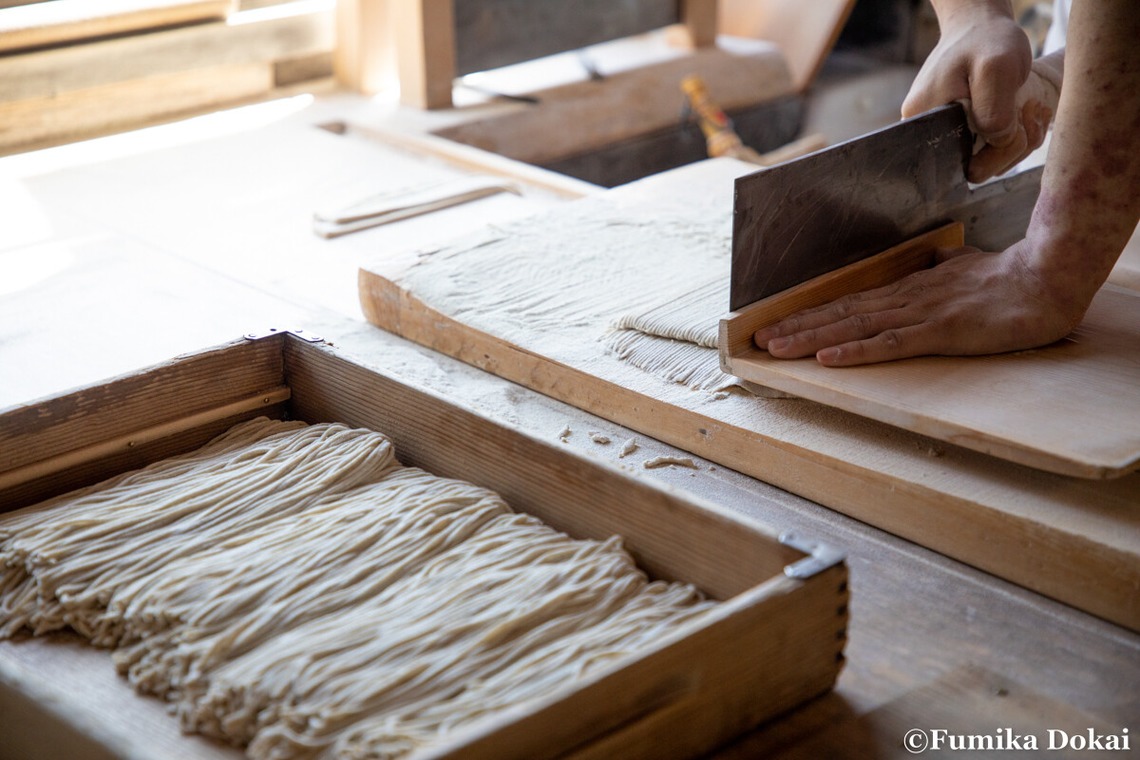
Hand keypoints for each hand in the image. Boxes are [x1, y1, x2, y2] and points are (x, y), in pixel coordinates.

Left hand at [751, 242, 1085, 366]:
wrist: (1043, 279)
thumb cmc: (1004, 277)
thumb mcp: (961, 269)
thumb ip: (940, 267)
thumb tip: (935, 259)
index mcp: (906, 288)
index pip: (847, 301)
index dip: (810, 312)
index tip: (777, 322)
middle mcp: (903, 298)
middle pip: (839, 312)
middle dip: (796, 326)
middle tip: (757, 338)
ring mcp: (919, 313)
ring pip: (853, 326)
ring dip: (811, 338)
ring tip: (775, 347)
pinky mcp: (939, 330)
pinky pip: (888, 343)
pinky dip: (854, 350)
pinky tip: (826, 357)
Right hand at [902, 10, 1060, 181]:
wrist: (980, 27)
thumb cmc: (985, 41)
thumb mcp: (996, 68)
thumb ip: (995, 113)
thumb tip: (997, 142)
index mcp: (924, 123)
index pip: (963, 165)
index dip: (996, 151)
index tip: (1015, 118)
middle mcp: (927, 135)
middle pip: (976, 169)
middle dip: (1010, 146)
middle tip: (1026, 112)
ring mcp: (944, 136)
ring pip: (988, 162)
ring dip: (1016, 140)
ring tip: (1023, 107)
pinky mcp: (959, 133)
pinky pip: (989, 151)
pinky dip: (1012, 137)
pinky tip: (1018, 113)